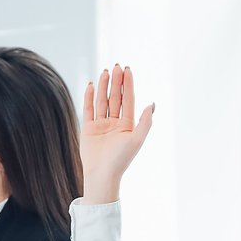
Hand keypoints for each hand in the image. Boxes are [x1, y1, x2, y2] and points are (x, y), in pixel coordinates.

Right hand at [79, 64, 154, 203]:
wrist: (102, 174)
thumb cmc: (121, 159)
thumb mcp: (137, 139)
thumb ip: (145, 121)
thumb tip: (152, 104)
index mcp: (127, 124)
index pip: (128, 99)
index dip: (128, 84)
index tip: (128, 69)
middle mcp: (114, 123)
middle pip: (115, 97)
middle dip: (117, 82)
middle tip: (117, 66)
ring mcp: (101, 125)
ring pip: (102, 101)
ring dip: (104, 86)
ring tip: (106, 71)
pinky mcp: (88, 128)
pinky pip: (89, 109)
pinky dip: (90, 97)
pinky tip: (92, 85)